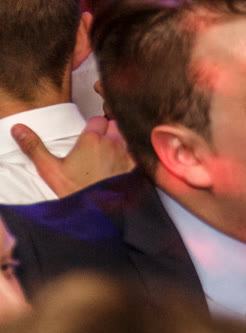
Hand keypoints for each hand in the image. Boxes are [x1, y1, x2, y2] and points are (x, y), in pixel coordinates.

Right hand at [11, 116, 132, 196]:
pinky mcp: (138, 167)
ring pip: (129, 136)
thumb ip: (34, 147)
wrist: (98, 212)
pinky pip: (141, 152)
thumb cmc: (75, 191)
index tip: (89, 135)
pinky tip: (127, 163)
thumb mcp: (50, 169)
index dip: (94, 126)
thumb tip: (18, 128)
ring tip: (113, 152)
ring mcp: (128, 155)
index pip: (98, 119)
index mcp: (92, 140)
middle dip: (110, 130)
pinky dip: (136, 154)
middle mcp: (113, 143)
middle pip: (116, 125)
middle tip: (101, 143)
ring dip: (123, 140)